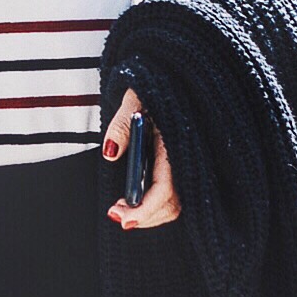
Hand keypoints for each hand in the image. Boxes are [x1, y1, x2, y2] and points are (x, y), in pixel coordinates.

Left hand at [101, 85, 180, 227]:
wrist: (172, 77)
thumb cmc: (153, 86)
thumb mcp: (135, 98)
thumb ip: (122, 124)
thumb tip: (110, 153)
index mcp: (178, 143)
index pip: (166, 188)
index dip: (145, 209)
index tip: (121, 219)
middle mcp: (186, 159)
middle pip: (173, 205)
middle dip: (144, 217)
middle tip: (114, 214)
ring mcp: (186, 165)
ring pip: (175, 205)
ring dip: (148, 215)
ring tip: (120, 210)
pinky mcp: (182, 167)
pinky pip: (174, 197)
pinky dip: (154, 206)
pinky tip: (134, 202)